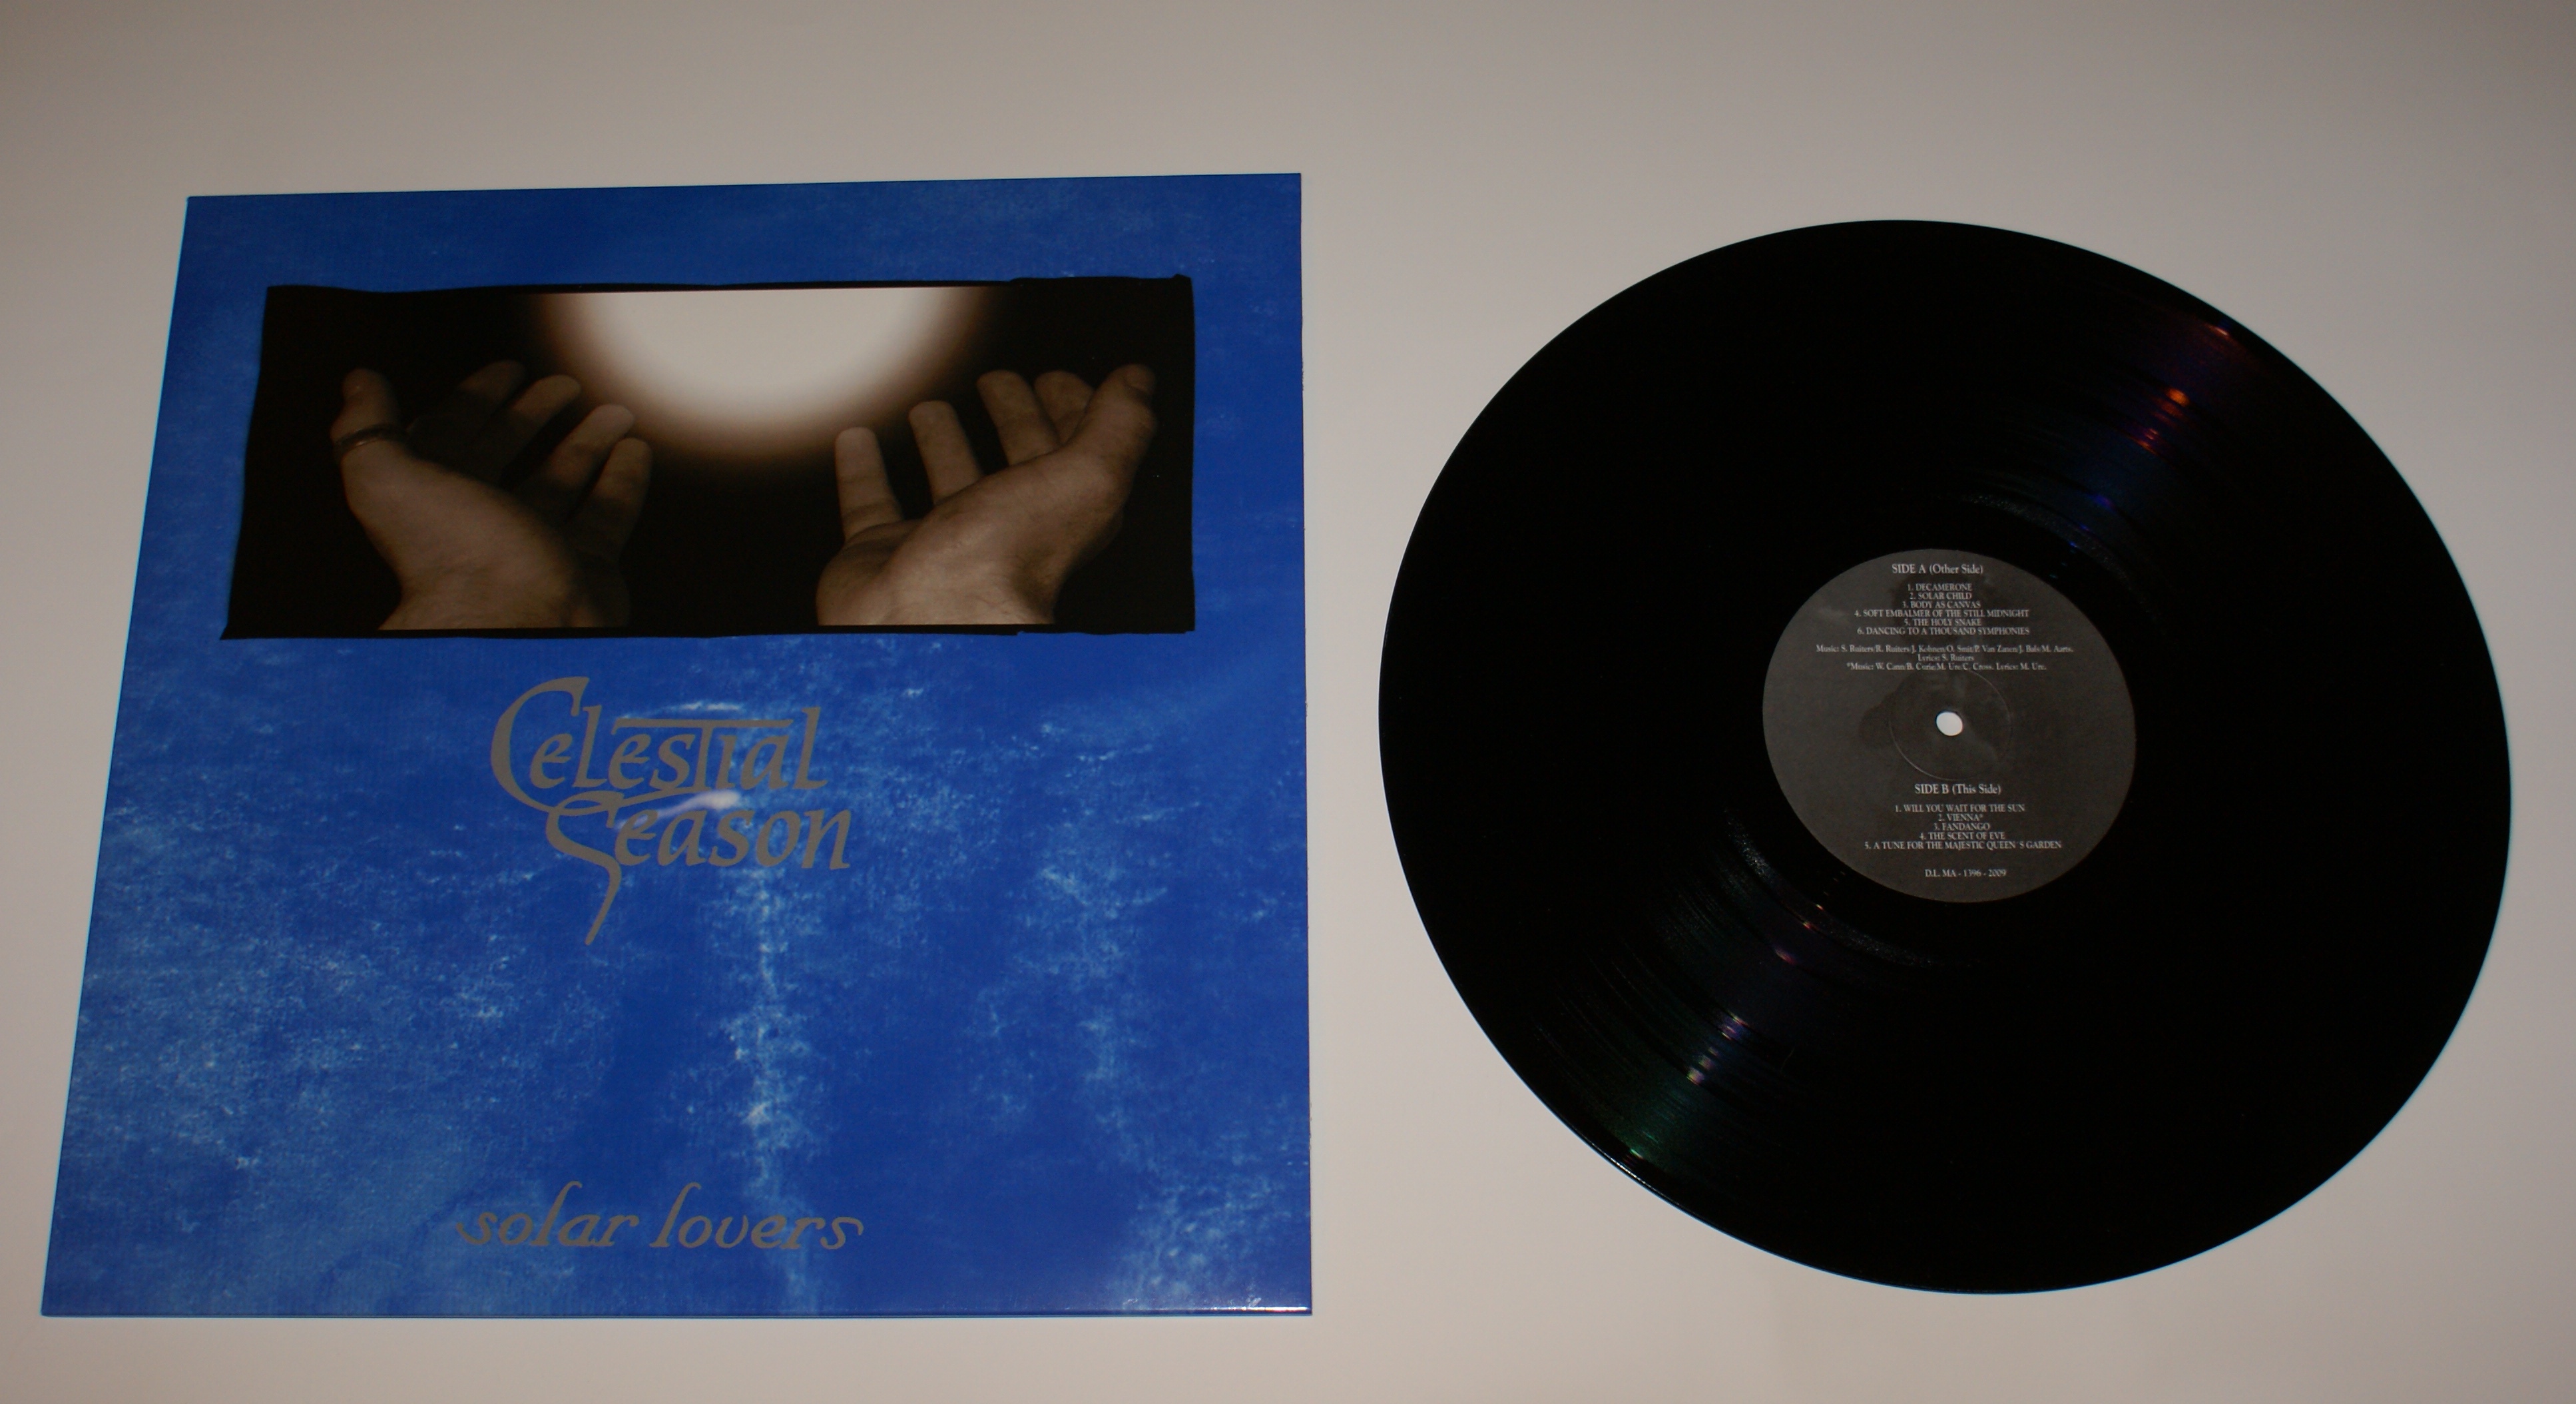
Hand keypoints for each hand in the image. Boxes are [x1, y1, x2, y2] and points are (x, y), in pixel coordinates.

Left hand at [332, 361, 650, 628]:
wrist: (512, 621)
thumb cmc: (450, 547)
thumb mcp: (386, 477)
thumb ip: (367, 428)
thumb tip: (360, 380)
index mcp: (434, 497)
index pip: (453, 435)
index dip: (475, 398)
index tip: (509, 368)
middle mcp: (483, 520)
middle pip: (509, 456)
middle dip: (532, 414)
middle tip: (563, 383)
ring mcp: (536, 544)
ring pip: (562, 480)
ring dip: (586, 441)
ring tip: (614, 409)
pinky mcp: (584, 566)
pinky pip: (607, 515)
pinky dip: (623, 480)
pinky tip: (636, 449)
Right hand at [819, 365, 1156, 625]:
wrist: (924, 619)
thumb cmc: (1006, 559)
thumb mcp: (1085, 479)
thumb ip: (1118, 427)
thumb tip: (1140, 379)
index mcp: (1061, 517)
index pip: (1078, 454)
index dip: (1073, 411)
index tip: (1056, 376)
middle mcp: (1006, 532)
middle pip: (1016, 463)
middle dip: (1012, 417)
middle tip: (999, 379)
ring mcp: (944, 544)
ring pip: (948, 481)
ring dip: (942, 441)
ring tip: (930, 407)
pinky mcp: (885, 555)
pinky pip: (872, 503)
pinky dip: (863, 469)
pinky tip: (857, 437)